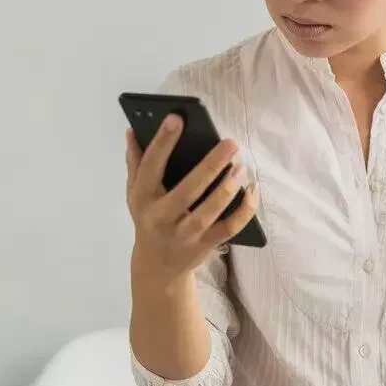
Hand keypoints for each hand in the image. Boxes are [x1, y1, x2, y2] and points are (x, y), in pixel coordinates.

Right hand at [125, 114, 258, 291]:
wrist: (157, 267)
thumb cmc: (148, 219)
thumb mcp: (134, 193)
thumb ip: (136, 162)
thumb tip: (134, 130)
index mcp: (144, 198)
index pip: (151, 166)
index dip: (163, 142)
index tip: (177, 118)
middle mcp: (162, 217)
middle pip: (187, 191)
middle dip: (210, 166)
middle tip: (231, 143)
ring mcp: (185, 234)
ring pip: (209, 213)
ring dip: (228, 189)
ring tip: (241, 166)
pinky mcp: (205, 245)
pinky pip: (229, 228)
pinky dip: (244, 211)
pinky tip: (252, 190)